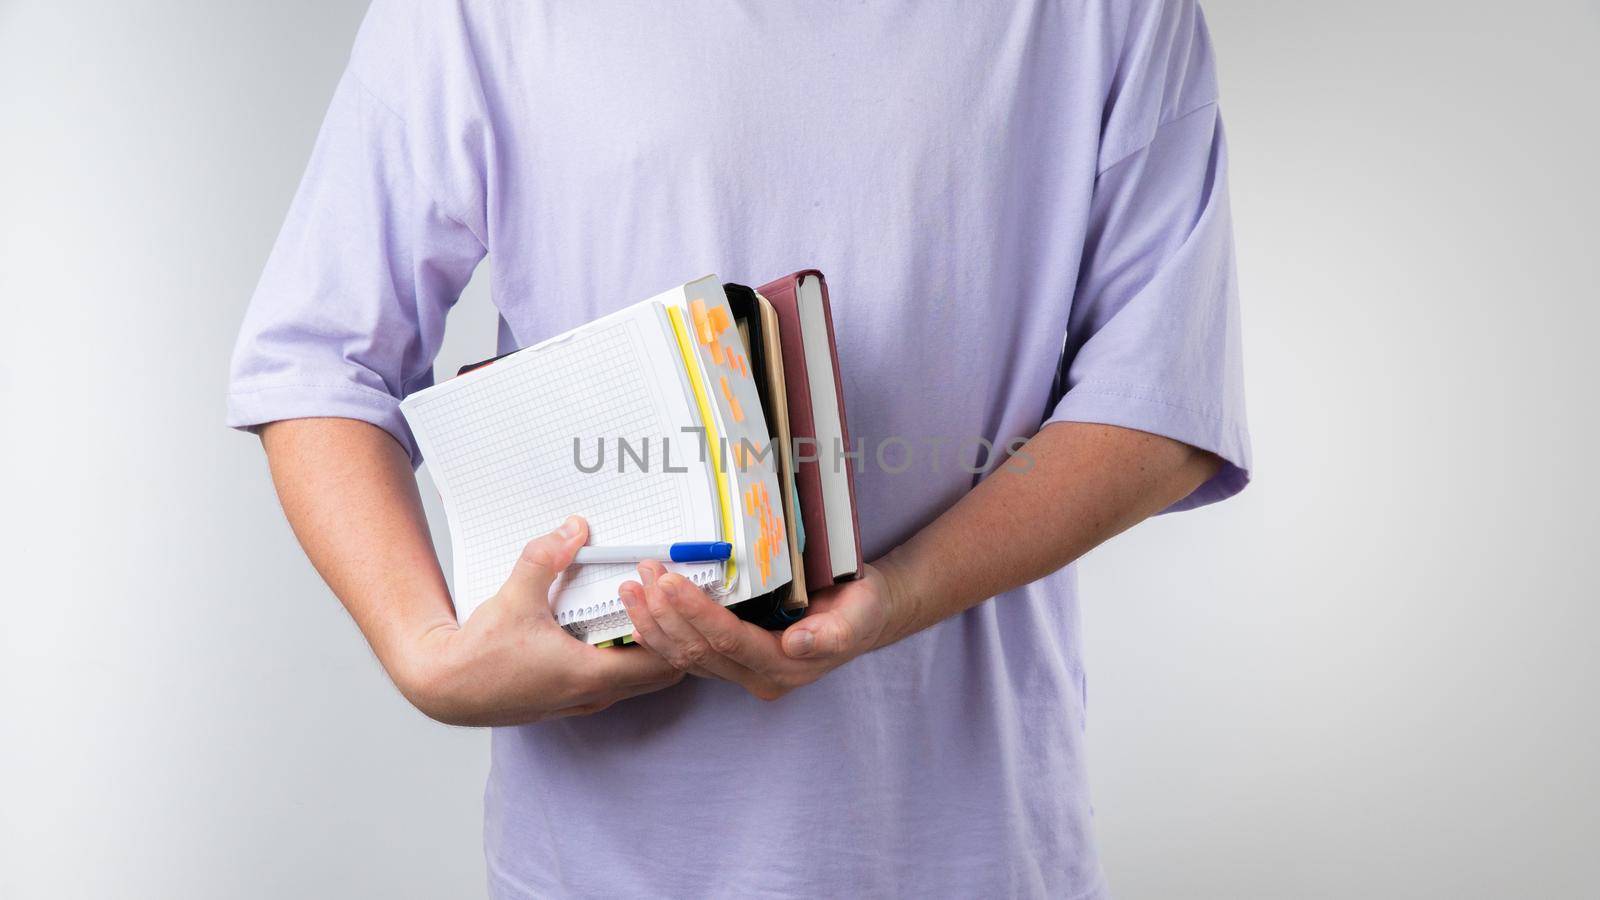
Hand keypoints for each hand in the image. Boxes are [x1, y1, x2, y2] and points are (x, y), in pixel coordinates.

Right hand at [397, 516, 684, 725]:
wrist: (445, 689)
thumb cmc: (478, 655)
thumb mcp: (514, 598)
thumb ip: (545, 559)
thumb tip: (573, 529)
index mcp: (589, 675)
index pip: (662, 661)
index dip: (671, 627)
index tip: (663, 597)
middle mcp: (592, 696)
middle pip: (660, 674)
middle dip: (669, 637)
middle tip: (661, 602)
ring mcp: (582, 702)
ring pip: (639, 682)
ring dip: (648, 649)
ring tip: (641, 610)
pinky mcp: (569, 701)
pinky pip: (616, 683)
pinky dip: (625, 658)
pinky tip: (610, 629)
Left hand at [618, 560, 912, 700]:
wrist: (862, 616)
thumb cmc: (861, 610)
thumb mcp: (860, 616)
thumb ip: (832, 634)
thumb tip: (798, 644)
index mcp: (784, 668)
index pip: (728, 641)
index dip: (695, 613)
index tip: (669, 581)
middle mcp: (757, 676)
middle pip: (697, 651)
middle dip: (664, 613)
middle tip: (643, 573)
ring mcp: (740, 672)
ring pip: (683, 656)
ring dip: (653, 623)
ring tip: (631, 587)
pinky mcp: (729, 660)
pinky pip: (685, 652)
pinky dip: (659, 631)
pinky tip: (640, 609)